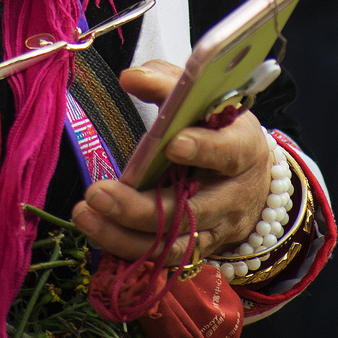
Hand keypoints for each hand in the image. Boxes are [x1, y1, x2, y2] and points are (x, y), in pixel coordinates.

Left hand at [71, 59, 272, 263]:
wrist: (251, 175)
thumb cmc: (218, 126)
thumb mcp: (203, 98)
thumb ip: (167, 83)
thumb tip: (130, 78)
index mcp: (243, 147)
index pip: (228, 151)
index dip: (204, 150)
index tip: (173, 145)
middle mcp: (233, 195)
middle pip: (191, 210)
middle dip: (141, 207)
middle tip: (98, 193)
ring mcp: (218, 228)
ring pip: (174, 243)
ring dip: (124, 235)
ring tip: (85, 215)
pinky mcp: (200, 248)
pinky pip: (164, 258)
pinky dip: (128, 248)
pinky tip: (97, 231)